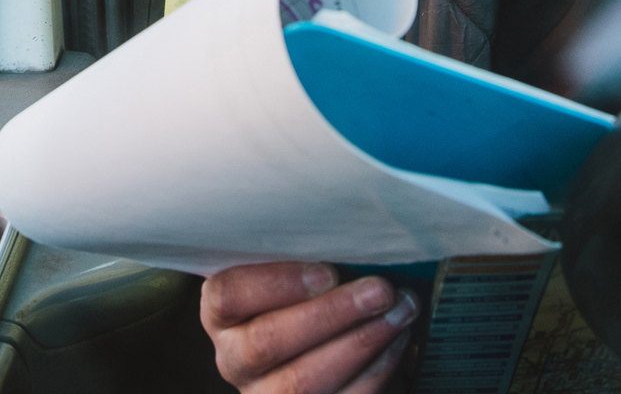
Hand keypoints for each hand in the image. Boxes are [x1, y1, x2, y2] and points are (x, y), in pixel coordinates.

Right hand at [202, 261, 418, 392]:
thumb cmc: (308, 293)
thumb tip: (352, 240)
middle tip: (380, 290)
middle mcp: (234, 358)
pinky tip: (397, 339)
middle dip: (331, 313)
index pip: (228, 296)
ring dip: (360, 342)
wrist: (325, 343)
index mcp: (221, 314)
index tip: (327, 271)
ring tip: (399, 311)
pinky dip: (376, 370)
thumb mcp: (296, 271)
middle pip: (267, 341)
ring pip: (301, 381)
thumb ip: (307, 258)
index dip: (276, 283)